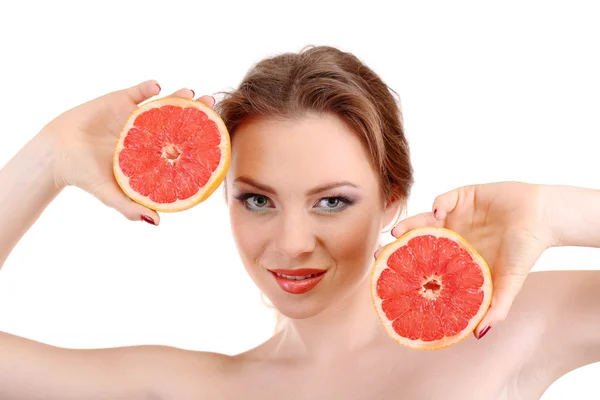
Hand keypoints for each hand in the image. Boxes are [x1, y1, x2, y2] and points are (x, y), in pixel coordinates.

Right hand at [41, 81, 214, 224]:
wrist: (56, 153)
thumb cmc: (85, 175)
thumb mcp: (109, 194)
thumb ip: (130, 208)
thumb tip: (157, 223)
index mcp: (151, 154)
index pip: (181, 146)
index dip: (198, 141)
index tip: (216, 136)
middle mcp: (149, 134)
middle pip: (179, 121)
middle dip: (197, 113)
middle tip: (211, 104)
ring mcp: (136, 116)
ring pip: (163, 103)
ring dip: (178, 96)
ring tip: (191, 92)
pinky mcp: (120, 101)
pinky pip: (138, 91)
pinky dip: (148, 87)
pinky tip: (157, 86)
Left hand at [390, 182, 552, 337]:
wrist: (544, 218)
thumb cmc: (525, 251)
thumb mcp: (508, 283)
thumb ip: (495, 308)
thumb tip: (479, 336)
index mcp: (457, 256)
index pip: (426, 263)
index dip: (408, 270)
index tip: (388, 279)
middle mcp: (451, 236)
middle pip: (417, 241)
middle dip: (399, 247)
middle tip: (382, 254)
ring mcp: (455, 216)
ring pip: (424, 219)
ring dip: (410, 224)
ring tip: (398, 232)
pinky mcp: (464, 196)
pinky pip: (444, 199)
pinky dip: (438, 204)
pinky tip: (438, 213)